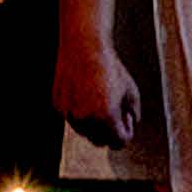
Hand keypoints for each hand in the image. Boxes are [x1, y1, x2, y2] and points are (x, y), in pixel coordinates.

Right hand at [56, 32, 139, 148]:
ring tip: (101, 99)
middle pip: (100, 141)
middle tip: (117, 112)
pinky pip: (73, 117)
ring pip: (85, 131)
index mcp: (106, 116)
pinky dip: (81, 112)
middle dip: (110, 131)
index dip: (126, 132)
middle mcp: (85, 118)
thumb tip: (129, 124)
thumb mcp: (132, 92)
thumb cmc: (110, 69)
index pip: (118, 142)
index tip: (127, 120)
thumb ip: (133, 114)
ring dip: (95, 123)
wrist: (85, 49)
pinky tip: (86, 93)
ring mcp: (69, 113)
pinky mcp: (58, 105)